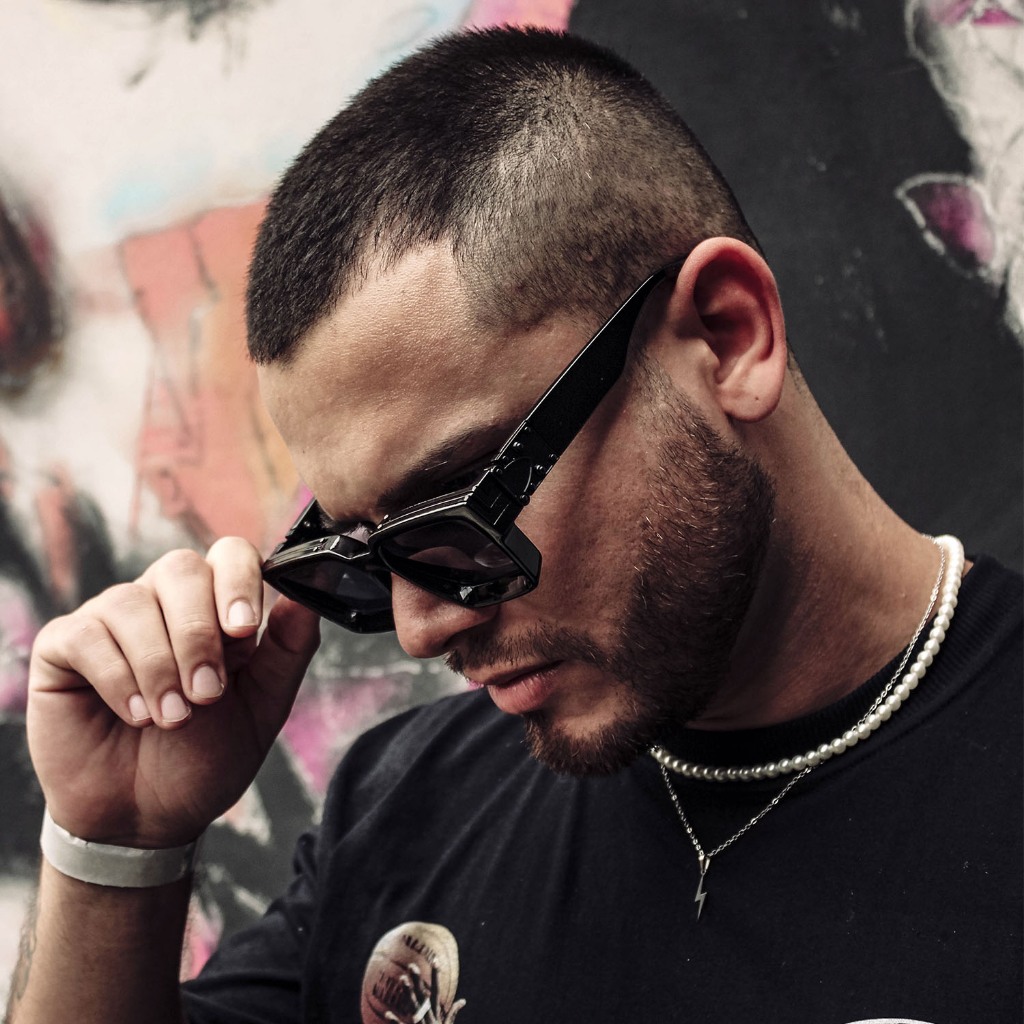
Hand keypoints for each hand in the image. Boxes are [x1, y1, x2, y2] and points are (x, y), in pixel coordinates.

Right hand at [26, 537, 319, 848]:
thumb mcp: (264, 705)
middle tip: (206, 694)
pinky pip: (88, 635)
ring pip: (133, 603)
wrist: (146, 818)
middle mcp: (163, 601)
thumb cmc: (206, 757)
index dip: (238, 582)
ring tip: (172, 718)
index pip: (230, 555)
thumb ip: (290, 648)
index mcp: (216, 606)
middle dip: (198, 635)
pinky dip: (117, 678)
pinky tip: (134, 714)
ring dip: (159, 667)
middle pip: (181, 569)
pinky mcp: (64, 645)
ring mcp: (111, 618)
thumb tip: (307, 594)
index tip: (243, 630)